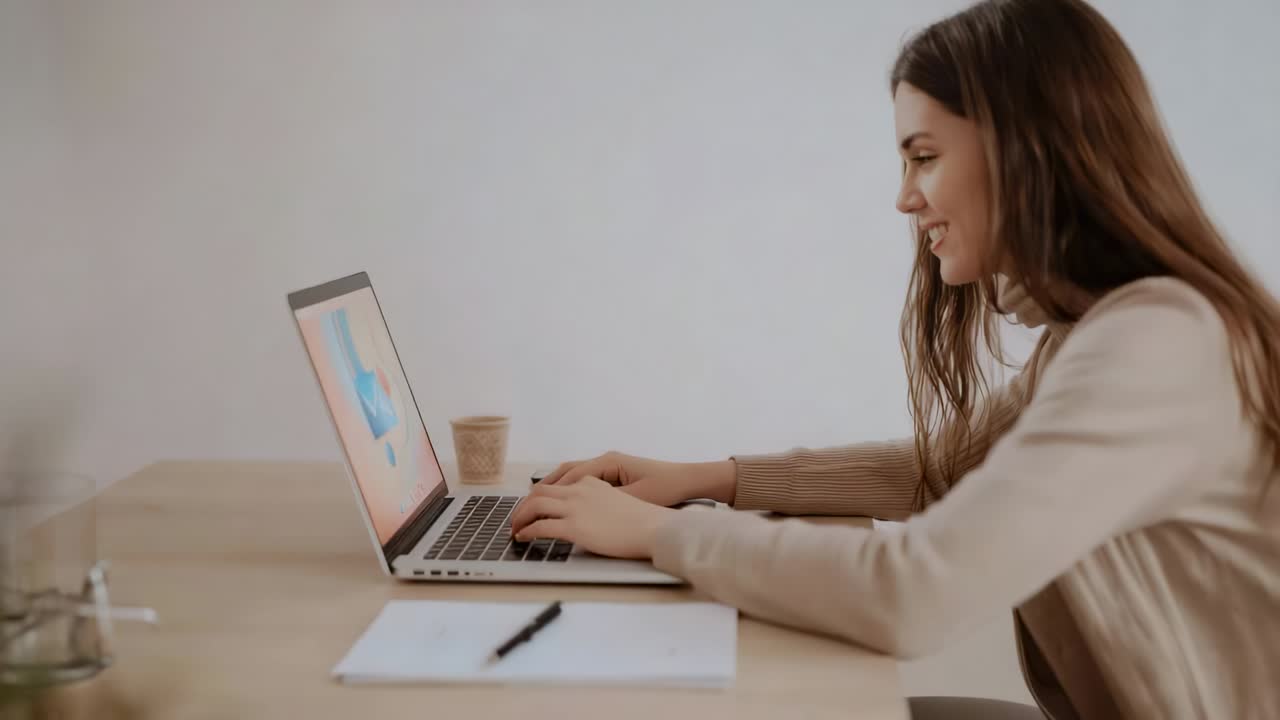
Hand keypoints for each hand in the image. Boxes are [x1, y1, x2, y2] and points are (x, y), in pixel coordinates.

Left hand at [510, 477, 677, 558]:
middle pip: (540, 491)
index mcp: (592, 483)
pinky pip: (540, 526)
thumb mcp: (620, 500)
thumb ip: (600, 502)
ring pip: (535, 505)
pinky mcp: (574, 526)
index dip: (541, 495)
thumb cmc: (644, 520)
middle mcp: (580, 490)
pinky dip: (527, 531)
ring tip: (515, 528)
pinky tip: (522, 537)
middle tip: (517, 517)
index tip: (534, 505)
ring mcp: (575, 507)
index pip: (559, 484)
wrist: (654, 528)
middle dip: (524, 504)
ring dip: (520, 516)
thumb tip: (591, 515)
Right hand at [536, 451, 736, 507]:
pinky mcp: (613, 477)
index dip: (548, 495)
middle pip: (564, 473)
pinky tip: (559, 503)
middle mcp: (605, 461)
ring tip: (532, 505)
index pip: (568, 478)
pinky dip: (566, 490)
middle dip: (542, 490)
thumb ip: (606, 503)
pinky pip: (581, 480)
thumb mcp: (635, 498)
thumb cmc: (666, 487)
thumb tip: (578, 511)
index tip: (531, 509)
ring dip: (552, 489)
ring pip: (570, 475)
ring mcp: (608, 467)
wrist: (688, 480)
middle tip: (523, 509)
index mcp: (608, 463)